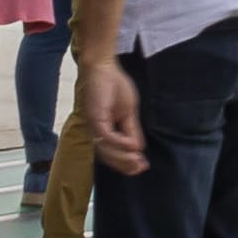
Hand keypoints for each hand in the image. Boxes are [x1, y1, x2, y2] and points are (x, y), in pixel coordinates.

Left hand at [86, 56, 145, 176]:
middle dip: (124, 164)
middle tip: (140, 169)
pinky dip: (120, 143)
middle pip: (108, 156)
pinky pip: (107, 136)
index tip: (143, 167)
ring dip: (123, 157)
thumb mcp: (128, 111)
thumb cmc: (114, 86)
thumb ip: (131, 130)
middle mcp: (96, 132)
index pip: (113, 153)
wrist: (103, 67)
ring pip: (106, 150)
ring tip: (138, 161)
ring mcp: (94, 126)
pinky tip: (133, 146)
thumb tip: (138, 148)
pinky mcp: (94, 118)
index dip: (126, 162)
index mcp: (103, 131)